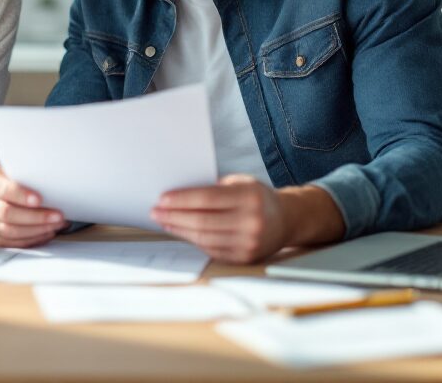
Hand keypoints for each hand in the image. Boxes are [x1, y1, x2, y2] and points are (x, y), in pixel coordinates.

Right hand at [0, 167, 65, 247]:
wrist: (9, 190)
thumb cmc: (19, 179)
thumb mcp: (21, 170)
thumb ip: (29, 175)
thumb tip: (51, 182)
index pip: (2, 190)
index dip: (21, 195)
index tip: (39, 199)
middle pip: (6, 214)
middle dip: (35, 216)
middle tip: (57, 215)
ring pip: (10, 232)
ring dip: (38, 229)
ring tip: (56, 224)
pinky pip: (13, 244)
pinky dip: (33, 239)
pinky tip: (47, 232)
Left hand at [151, 174, 294, 263]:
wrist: (286, 221)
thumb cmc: (256, 197)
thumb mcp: (241, 182)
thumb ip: (214, 188)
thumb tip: (177, 195)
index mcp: (249, 197)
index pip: (207, 198)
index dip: (181, 199)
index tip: (162, 198)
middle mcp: (251, 221)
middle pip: (202, 221)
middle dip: (174, 216)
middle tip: (155, 211)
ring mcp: (249, 242)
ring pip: (204, 238)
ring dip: (179, 229)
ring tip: (164, 221)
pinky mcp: (244, 258)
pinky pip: (211, 249)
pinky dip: (193, 240)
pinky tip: (181, 231)